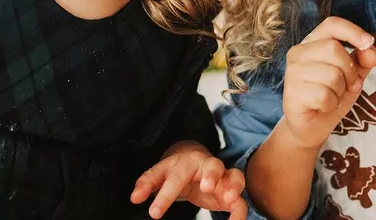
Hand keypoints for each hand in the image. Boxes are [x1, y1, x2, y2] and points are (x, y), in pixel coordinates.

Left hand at [131, 141, 246, 219]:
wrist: (196, 162)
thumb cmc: (177, 170)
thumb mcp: (160, 173)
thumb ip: (147, 183)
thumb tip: (134, 198)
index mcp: (186, 162)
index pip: (175, 177)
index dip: (165, 195)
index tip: (154, 214)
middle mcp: (208, 167)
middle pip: (214, 165)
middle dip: (212, 175)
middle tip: (206, 188)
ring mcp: (223, 178)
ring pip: (235, 176)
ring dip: (234, 186)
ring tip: (230, 198)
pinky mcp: (231, 192)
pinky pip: (240, 201)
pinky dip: (240, 212)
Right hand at [281, 17, 375, 149]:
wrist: (312, 126)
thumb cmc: (331, 95)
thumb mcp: (353, 75)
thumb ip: (363, 60)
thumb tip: (371, 50)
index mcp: (313, 42)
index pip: (332, 25)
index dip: (352, 31)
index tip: (368, 43)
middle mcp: (298, 52)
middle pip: (335, 49)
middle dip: (350, 71)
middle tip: (348, 86)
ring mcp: (292, 72)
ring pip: (332, 74)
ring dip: (340, 91)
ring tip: (331, 97)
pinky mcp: (291, 93)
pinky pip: (324, 95)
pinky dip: (331, 104)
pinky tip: (322, 107)